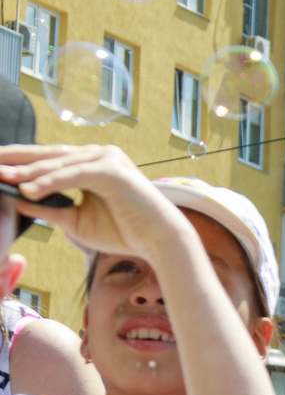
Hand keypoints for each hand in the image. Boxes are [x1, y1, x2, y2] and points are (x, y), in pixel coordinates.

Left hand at [0, 144, 188, 259]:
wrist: (158, 240)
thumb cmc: (123, 230)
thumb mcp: (75, 220)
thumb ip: (49, 208)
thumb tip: (17, 199)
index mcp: (91, 163)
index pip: (48, 159)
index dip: (19, 161)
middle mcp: (99, 155)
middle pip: (49, 154)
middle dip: (16, 158)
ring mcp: (108, 160)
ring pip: (59, 163)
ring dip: (29, 171)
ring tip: (3, 177)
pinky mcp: (114, 170)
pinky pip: (75, 174)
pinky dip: (51, 181)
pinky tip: (29, 189)